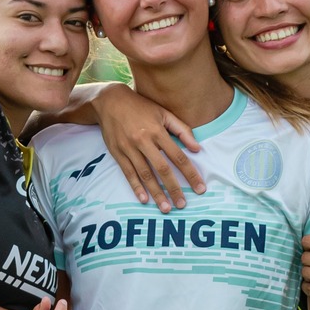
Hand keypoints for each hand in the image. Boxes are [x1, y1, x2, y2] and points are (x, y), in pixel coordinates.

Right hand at [98, 83, 203, 211]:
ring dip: (156, 193)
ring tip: (166, 208)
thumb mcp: (163, 113)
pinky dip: (136, 187)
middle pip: (162, 169)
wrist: (110, 101)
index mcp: (157, 131)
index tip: (199, 187)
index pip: (178, 156)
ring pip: (145, 175)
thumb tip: (197, 148)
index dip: (190, 173)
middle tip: (183, 204)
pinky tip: (144, 200)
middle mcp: (143, 141)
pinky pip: (129, 174)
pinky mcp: (117, 154)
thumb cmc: (140, 107)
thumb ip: (182, 130)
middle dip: (174, 188)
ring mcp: (129, 149)